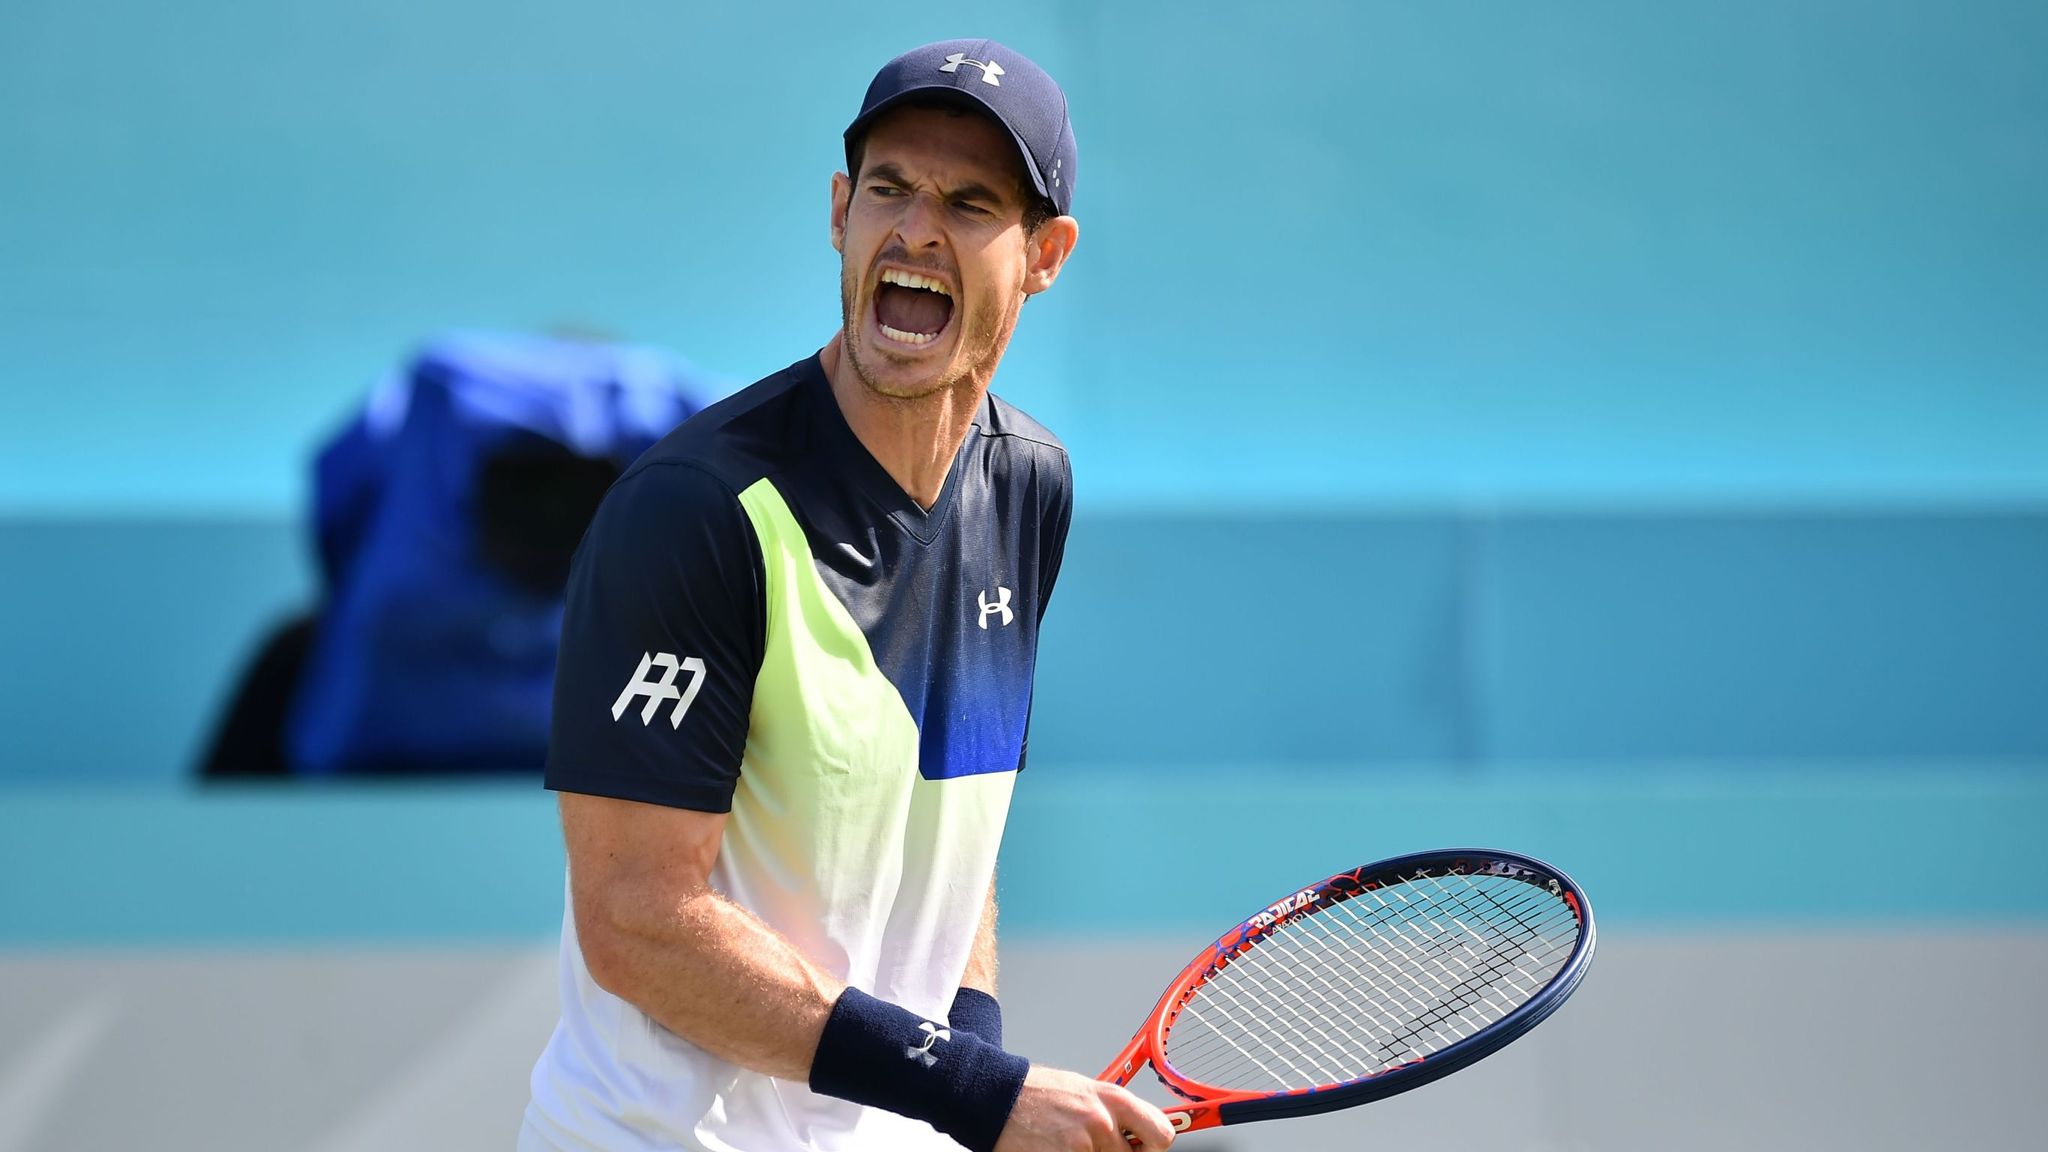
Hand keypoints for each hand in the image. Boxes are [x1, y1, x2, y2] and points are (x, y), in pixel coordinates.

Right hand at [994, 1065, 1174, 1151]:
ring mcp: (1083, 1145)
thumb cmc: (1038, 1093)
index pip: (1161, 1134)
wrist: (997, 1098)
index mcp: (1113, 1099)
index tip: (1145, 1148)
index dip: (1154, 1146)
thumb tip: (1140, 1130)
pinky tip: (1053, 1150)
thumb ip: (1114, 1111)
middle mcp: (1102, 1122)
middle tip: (1093, 1147)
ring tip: (1064, 1143)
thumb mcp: (1084, 1091)